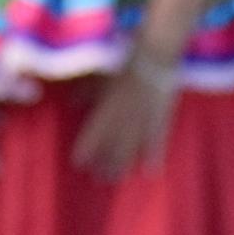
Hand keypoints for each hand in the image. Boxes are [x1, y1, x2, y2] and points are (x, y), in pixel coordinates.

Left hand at [72, 65, 178, 180]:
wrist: (157, 55)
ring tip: (117, 179)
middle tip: (99, 179)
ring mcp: (145, 118)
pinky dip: (154, 155)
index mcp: (110, 104)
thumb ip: (88, 90)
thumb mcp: (103, 75)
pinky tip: (150, 171)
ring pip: (132, 146)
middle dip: (105, 162)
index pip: (95, 131)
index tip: (78, 163)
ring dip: (124, 163)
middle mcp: (126, 115)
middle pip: (114, 144)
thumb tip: (72, 102)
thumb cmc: (126, 62)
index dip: (87, 148)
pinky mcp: (162, 117)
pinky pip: (157, 140)